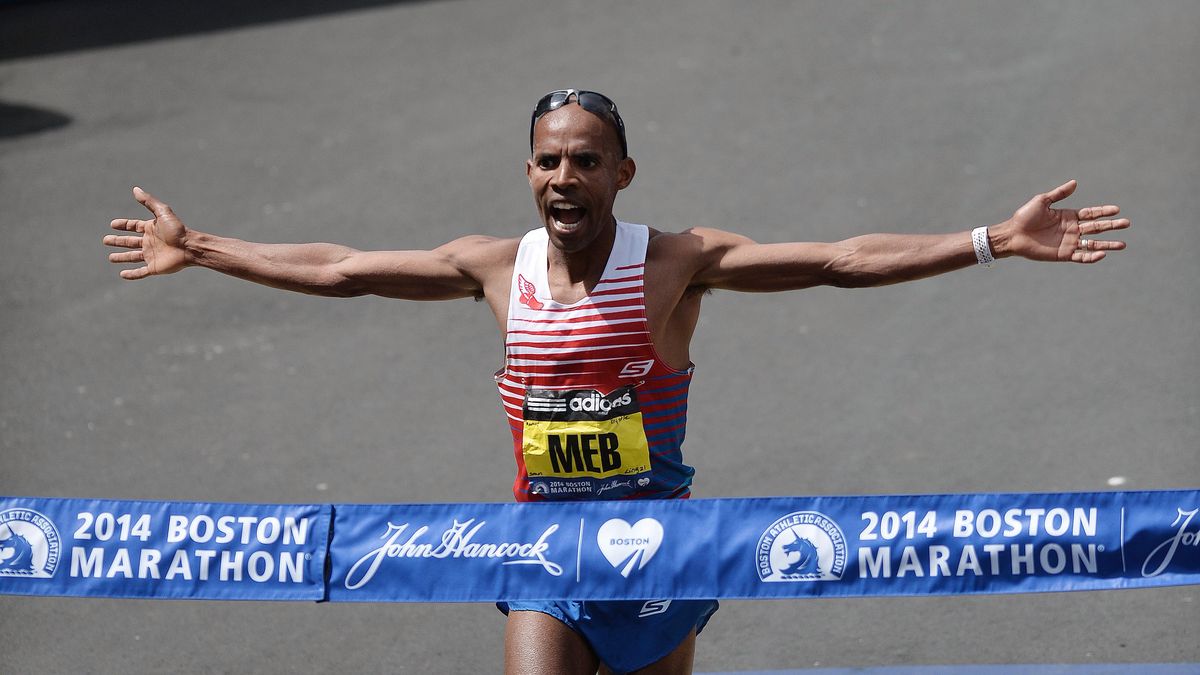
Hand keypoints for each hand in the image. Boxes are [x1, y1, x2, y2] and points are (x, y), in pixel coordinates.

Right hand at [105, 187, 190, 278]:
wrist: (189, 247)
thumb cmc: (177, 230)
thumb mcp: (162, 212)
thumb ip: (149, 202)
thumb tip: (135, 189)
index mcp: (151, 229)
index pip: (133, 227)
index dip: (123, 225)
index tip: (112, 224)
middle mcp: (150, 242)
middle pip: (130, 242)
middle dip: (118, 241)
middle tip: (105, 240)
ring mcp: (152, 255)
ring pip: (133, 257)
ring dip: (122, 257)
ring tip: (111, 258)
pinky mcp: (154, 268)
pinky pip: (140, 272)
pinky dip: (132, 274)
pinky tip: (122, 274)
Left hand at [1001, 180, 1128, 262]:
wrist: (1012, 235)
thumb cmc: (1024, 217)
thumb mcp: (1042, 201)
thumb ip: (1059, 194)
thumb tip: (1075, 182)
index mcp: (1068, 216)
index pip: (1091, 214)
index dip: (1104, 212)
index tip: (1117, 210)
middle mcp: (1072, 229)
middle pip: (1097, 228)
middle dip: (1112, 226)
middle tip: (1127, 223)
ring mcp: (1068, 243)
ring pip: (1093, 244)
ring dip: (1108, 244)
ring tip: (1123, 245)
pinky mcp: (1063, 255)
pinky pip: (1081, 257)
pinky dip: (1092, 257)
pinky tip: (1103, 254)